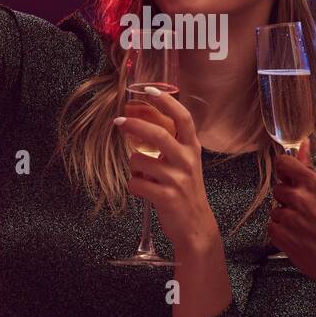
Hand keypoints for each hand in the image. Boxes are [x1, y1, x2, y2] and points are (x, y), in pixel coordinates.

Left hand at [114, 87, 219, 252]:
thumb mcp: (187, 163)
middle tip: (119, 122)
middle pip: (158, 134)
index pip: (183, 118)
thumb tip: (144, 124)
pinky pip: (135, 183)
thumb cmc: (186, 191)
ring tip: (144, 177)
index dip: (167, 102)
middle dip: (134, 125)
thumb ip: (174, 145)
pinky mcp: (166, 196)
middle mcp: (187, 161)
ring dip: (134, 168)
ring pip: (138, 161)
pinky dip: (134, 187)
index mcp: (193, 149)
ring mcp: (177, 179)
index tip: (150, 90)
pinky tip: (145, 192)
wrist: (195, 226)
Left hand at [267, 141, 315, 309]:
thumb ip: (311, 172)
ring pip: (276, 210)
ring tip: (305, 230)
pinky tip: (298, 239)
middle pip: (279, 189)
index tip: (288, 176)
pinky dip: (282, 233)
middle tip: (305, 213)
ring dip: (285, 218)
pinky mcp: (280, 235)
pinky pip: (272, 227)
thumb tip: (303, 144)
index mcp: (314, 185)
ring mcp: (288, 217)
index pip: (283, 163)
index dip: (284, 170)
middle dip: (288, 199)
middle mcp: (299, 197)